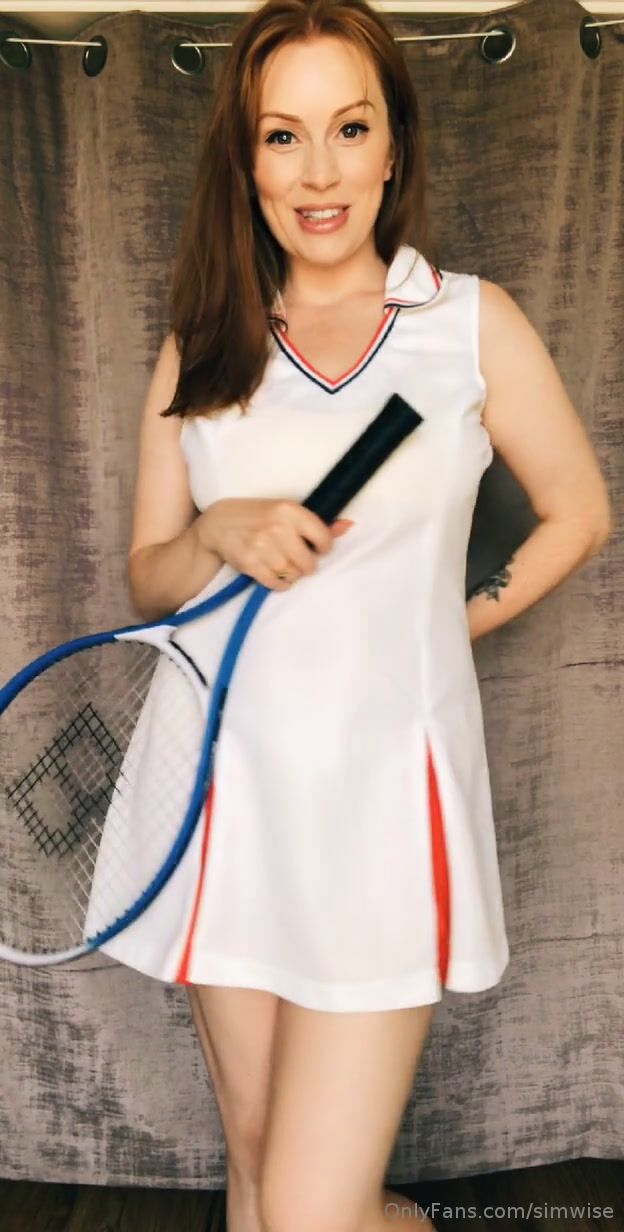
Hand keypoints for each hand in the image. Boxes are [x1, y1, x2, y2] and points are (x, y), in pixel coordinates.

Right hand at [194, 498, 354, 590]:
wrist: (219, 523)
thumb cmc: (259, 516)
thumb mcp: (286, 512)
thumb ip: (318, 523)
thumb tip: (349, 526)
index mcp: (289, 510)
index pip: (322, 538)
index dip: (323, 548)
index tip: (315, 548)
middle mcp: (276, 527)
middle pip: (308, 563)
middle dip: (306, 565)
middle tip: (297, 560)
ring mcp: (261, 546)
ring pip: (293, 575)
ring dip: (291, 574)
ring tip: (284, 565)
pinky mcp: (249, 563)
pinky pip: (276, 584)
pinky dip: (279, 583)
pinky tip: (275, 574)